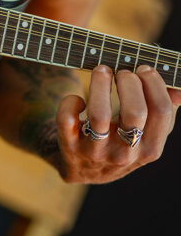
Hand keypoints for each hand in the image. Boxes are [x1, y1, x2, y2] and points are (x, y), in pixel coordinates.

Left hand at [54, 65, 180, 182]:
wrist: (79, 168)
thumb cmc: (118, 142)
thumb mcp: (144, 137)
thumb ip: (163, 114)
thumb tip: (177, 89)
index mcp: (149, 149)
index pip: (161, 112)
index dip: (153, 84)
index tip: (143, 68)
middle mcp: (124, 154)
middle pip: (135, 112)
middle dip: (129, 82)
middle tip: (121, 72)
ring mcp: (94, 151)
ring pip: (99, 114)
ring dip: (100, 84)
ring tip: (101, 70)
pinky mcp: (68, 145)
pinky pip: (66, 119)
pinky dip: (71, 101)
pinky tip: (78, 99)